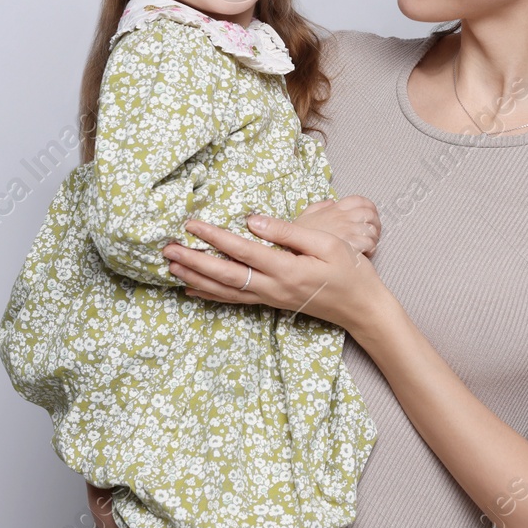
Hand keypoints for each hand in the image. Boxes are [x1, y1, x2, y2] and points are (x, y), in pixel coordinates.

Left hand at [162, 212, 388, 332]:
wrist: (361, 306)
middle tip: (166, 248)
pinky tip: (192, 289)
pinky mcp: (270, 303)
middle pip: (224, 274)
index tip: (192, 224)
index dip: (214, 237)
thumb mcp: (327, 243)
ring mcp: (270, 298)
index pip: (242, 250)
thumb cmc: (349, 270)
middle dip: (193, 261)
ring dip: (195, 278)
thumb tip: (252, 220)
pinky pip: (234, 300)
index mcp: (286, 269)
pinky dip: (210, 294)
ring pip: (224, 290)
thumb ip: (288, 232)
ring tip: (171, 266)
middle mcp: (273, 287)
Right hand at [292, 195, 380, 257]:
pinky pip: (368, 243)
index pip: (361, 201)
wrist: (292, 252)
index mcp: (335, 209)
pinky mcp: (349, 246)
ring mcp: (346, 231)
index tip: (369, 219)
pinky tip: (364, 254)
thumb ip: (319, 207)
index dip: (370, 208)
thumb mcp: (305, 217)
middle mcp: (343, 217)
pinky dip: (370, 248)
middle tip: (372, 235)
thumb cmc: (297, 237)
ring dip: (373, 238)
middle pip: (370, 214)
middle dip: (375, 225)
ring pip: (371, 230)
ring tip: (368, 246)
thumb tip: (331, 202)